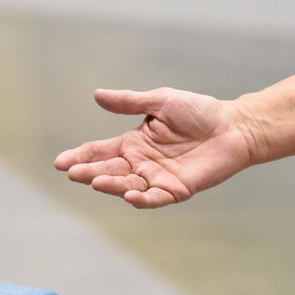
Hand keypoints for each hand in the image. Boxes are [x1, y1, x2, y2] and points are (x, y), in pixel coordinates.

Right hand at [54, 88, 253, 207]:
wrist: (234, 126)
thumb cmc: (199, 111)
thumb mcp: (160, 101)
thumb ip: (129, 102)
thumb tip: (97, 94)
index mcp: (132, 143)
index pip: (99, 152)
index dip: (80, 156)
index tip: (60, 162)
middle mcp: (140, 163)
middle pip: (108, 171)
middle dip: (89, 172)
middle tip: (73, 173)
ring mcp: (157, 178)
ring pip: (127, 186)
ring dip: (111, 186)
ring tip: (96, 182)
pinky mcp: (176, 189)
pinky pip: (155, 197)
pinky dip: (142, 199)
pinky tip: (130, 196)